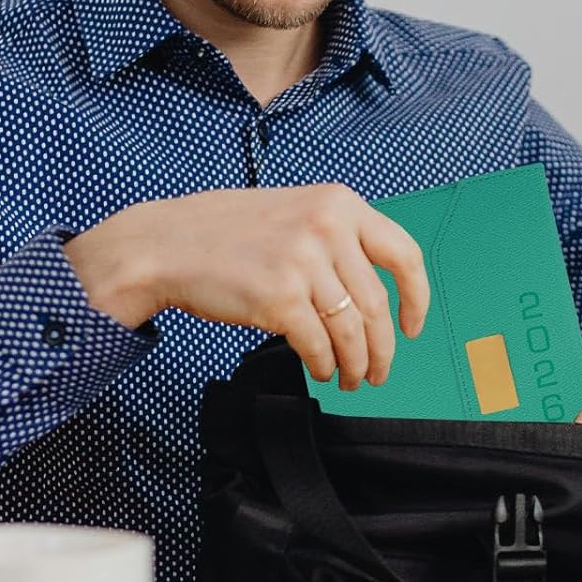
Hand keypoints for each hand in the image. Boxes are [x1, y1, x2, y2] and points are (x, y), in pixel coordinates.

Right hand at [62, 184, 428, 390]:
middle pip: (376, 304)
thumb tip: (375, 292)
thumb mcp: (294, 212)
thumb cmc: (225, 234)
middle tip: (378, 372)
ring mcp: (304, 262)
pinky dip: (326, 365)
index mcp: (339, 203)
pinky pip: (319, 345)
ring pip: (352, 330)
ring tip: (352, 379)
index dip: (417, 298)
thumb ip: (337, 239)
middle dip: (382, 348)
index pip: (404, 254)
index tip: (413, 327)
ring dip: (356, 364)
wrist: (165, 245)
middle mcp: (327, 227)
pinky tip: (323, 371)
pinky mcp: (281, 297)